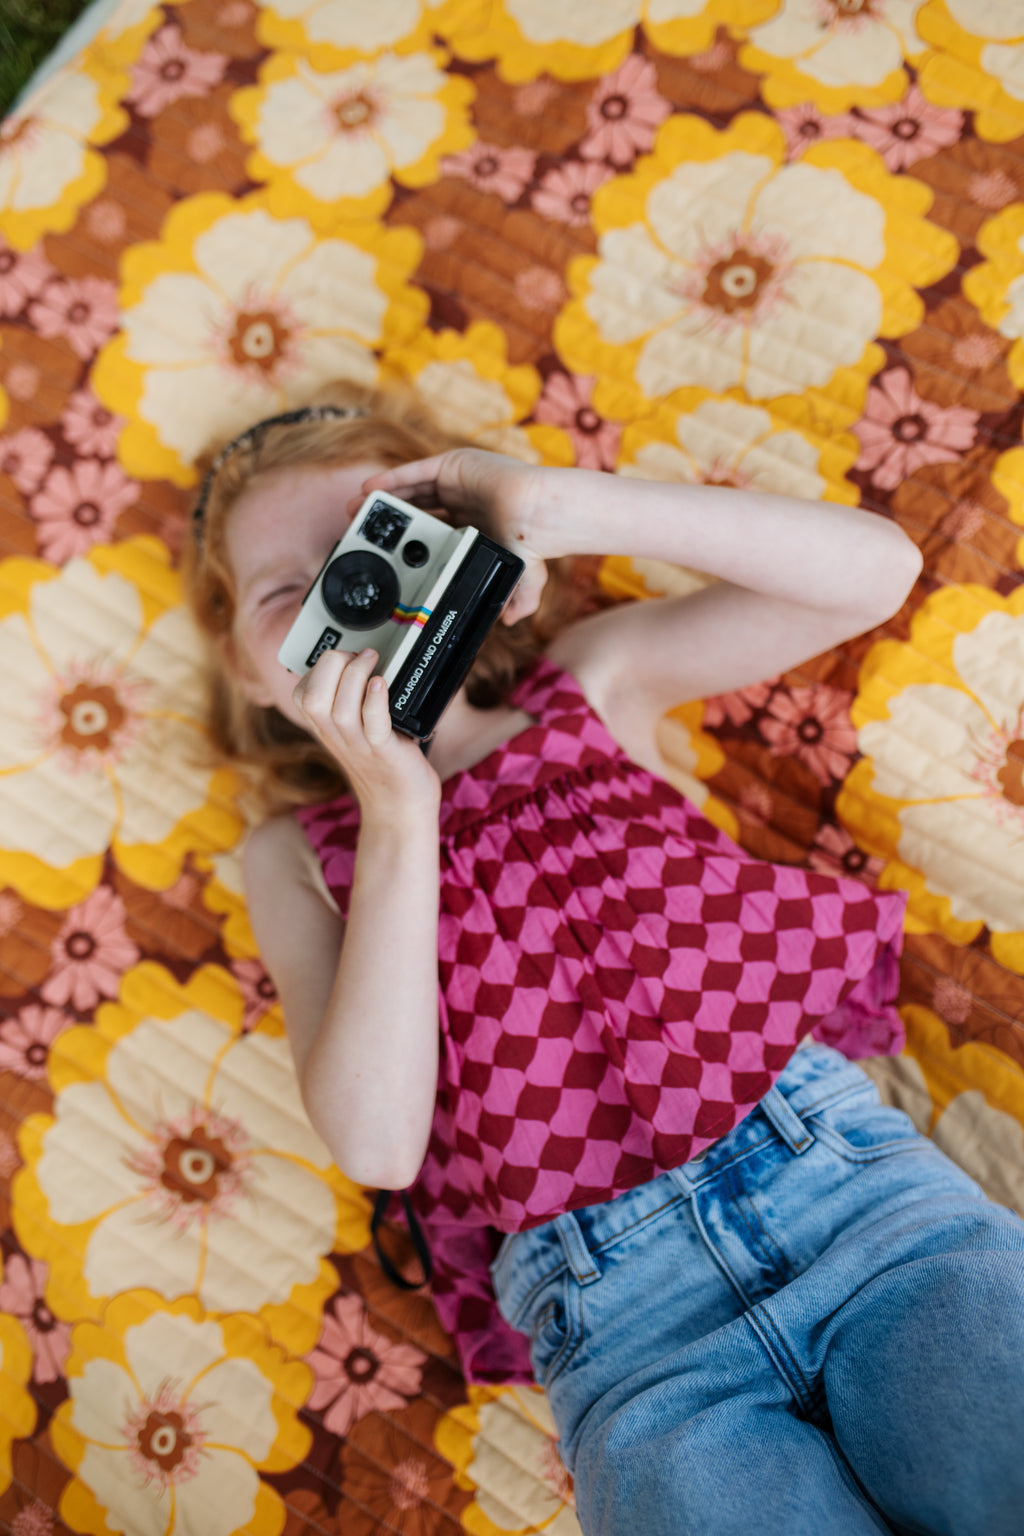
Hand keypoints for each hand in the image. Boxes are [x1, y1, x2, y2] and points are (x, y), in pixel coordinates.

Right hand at [292, 648, 439, 820]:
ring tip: (373, 661)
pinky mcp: (386, 754)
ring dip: (355, 675)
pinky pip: (373, 725)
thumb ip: (354, 703)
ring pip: (339, 708)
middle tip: (359, 654)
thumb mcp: (358, 732)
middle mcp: (338, 737)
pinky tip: (381, 684)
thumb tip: (366, 661)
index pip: (301, 694)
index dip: (318, 668)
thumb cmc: (386, 764)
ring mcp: (360, 747)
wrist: (401, 809)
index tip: (343, 658)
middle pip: (312, 697)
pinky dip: (375, 700)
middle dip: (332, 664)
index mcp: (328, 729)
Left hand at [350, 449, 552, 625]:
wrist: (539, 517)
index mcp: (474, 523)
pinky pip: (415, 471)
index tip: (387, 550)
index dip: (409, 538)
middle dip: (390, 518)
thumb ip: (517, 599)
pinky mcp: (454, 465)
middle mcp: (464, 500)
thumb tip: (510, 622)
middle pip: (416, 507)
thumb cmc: (534, 544)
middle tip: (362, 528)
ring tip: (357, 509)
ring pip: (411, 488)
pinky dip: (392, 479)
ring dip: (384, 498)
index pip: (434, 529)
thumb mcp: (523, 578)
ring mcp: (457, 481)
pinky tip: (371, 489)